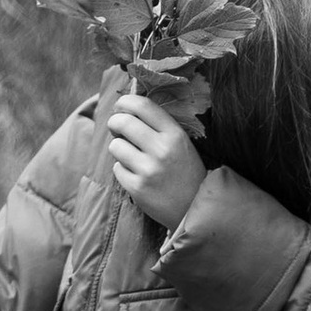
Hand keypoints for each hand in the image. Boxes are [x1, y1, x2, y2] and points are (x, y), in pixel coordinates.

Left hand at [108, 94, 205, 231]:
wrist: (195, 208)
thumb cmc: (185, 171)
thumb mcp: (181, 143)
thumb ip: (159, 126)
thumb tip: (127, 108)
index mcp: (175, 134)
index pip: (142, 105)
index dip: (125, 102)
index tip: (121, 106)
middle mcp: (161, 150)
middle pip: (122, 122)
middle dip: (114, 123)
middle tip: (117, 128)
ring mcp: (148, 170)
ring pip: (115, 146)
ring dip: (119, 148)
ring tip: (130, 155)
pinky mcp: (137, 188)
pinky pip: (116, 169)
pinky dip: (122, 170)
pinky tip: (136, 174)